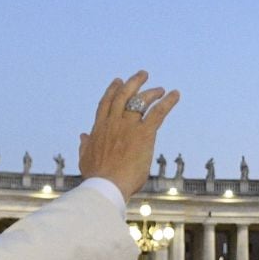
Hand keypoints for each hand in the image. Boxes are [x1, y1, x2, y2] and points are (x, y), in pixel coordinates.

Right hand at [79, 71, 178, 197]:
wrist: (106, 185)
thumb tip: (82, 135)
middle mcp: (113, 122)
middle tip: (143, 75)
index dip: (112, 90)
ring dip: (152, 92)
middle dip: (134, 82)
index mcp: (99, 128)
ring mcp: (128, 126)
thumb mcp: (85, 158)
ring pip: (140, 101)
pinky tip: (176, 95)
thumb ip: (85, 145)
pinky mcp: (144, 134)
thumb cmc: (96, 177)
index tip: (118, 81)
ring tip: (161, 89)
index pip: (106, 103)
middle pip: (124, 95)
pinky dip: (168, 102)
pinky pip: (158, 113)